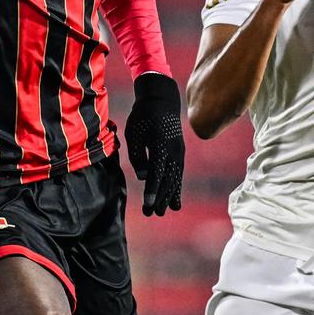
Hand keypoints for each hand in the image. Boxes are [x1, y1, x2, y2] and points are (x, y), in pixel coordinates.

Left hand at [124, 72, 184, 216]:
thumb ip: (137, 155)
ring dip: (169, 196)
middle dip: (160, 198)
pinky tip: (174, 201)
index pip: (156, 172)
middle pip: (167, 179)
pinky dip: (177, 188)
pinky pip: (179, 174)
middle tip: (152, 214)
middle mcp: (173, 151)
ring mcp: (179, 152)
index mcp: (160, 145)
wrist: (162, 100)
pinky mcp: (180, 153)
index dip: (152, 190)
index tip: (148, 204)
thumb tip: (143, 177)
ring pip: (175, 178)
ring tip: (163, 211)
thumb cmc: (143, 116)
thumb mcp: (134, 133)